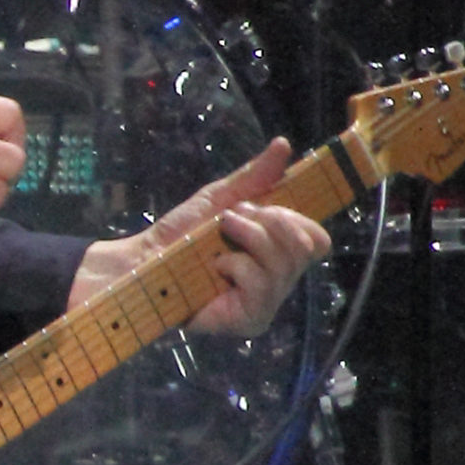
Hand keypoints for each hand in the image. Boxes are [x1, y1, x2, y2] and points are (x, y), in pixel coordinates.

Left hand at [67, 141, 329, 336]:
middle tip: (231, 219)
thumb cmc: (182, 234)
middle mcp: (279, 280)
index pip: (318, 240)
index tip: (258, 206)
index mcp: (279, 252)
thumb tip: (283, 144)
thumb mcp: (221, 197)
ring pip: (284, 265)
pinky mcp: (250, 320)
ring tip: (219, 237)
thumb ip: (255, 176)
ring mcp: (267, 303)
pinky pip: (262, 287)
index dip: (295, 219)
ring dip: (249, 239)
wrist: (145, 259)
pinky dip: (238, 267)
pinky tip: (216, 268)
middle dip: (268, 223)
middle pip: (306, 248)